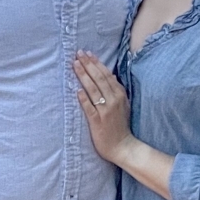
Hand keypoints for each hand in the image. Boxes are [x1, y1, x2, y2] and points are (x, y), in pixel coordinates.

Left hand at [74, 50, 133, 165]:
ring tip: (75, 65)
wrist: (123, 147)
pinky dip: (84, 98)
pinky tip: (77, 90)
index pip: (106, 74)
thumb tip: (109, 74)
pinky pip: (89, 107)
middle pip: (99, 78)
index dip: (96, 63)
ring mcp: (105, 111)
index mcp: (120, 94)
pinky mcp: (97, 121)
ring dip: (84, 76)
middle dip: (88, 65)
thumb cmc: (121, 125)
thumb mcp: (123, 104)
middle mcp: (113, 100)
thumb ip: (116, 90)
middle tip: (78, 53)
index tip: (88, 53)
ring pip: (93, 89)